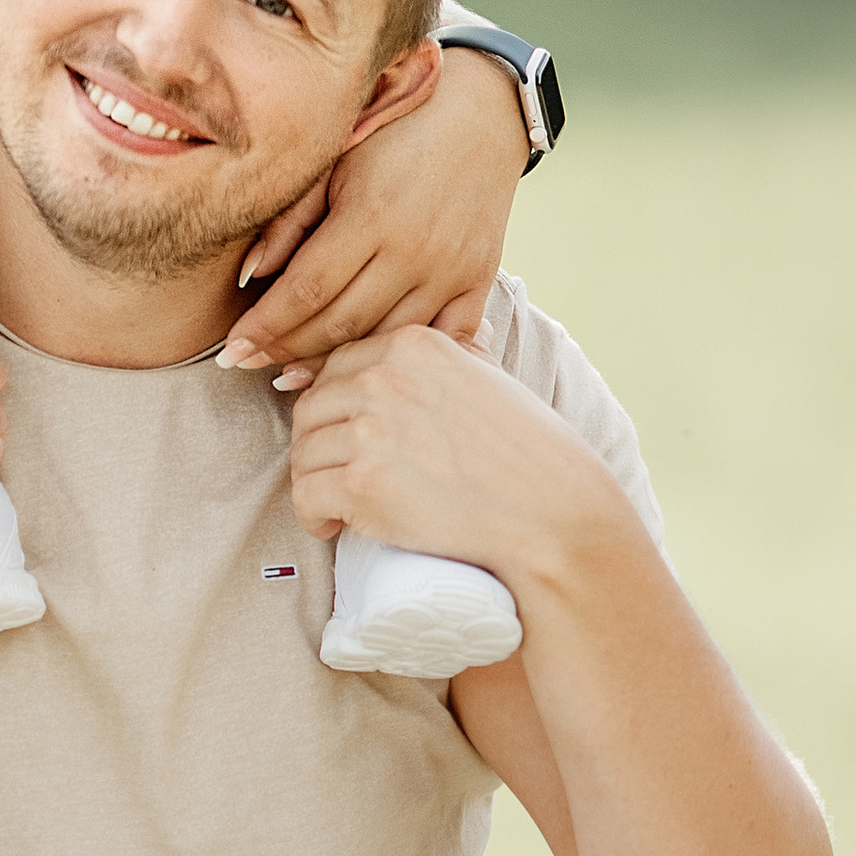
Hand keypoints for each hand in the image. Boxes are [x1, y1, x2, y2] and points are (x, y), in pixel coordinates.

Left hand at [218, 44, 526, 381]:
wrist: (480, 112)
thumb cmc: (392, 131)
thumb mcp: (334, 160)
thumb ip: (291, 219)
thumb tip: (249, 277)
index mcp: (371, 215)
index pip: (305, 291)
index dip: (264, 327)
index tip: (230, 350)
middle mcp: (415, 250)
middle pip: (340, 324)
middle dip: (286, 351)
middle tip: (247, 365)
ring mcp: (451, 270)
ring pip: (385, 339)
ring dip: (334, 364)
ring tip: (291, 376)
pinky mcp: (479, 280)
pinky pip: (441, 339)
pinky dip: (403, 358)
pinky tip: (367, 370)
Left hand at [287, 325, 615, 578]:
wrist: (552, 514)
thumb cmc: (531, 453)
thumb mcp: (494, 379)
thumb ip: (466, 351)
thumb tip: (470, 330)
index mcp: (413, 345)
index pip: (338, 364)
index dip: (333, 404)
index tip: (341, 432)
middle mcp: (385, 379)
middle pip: (311, 407)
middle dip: (318, 443)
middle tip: (335, 473)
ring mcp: (370, 431)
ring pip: (303, 452)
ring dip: (315, 481)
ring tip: (336, 503)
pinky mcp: (363, 484)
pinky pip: (306, 495)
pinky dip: (313, 515)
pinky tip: (332, 525)